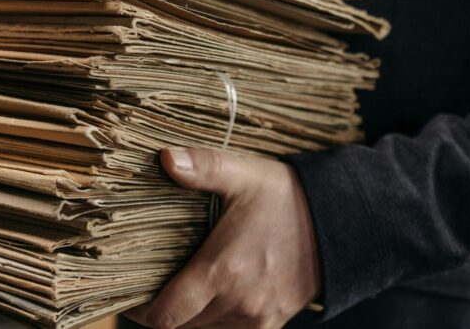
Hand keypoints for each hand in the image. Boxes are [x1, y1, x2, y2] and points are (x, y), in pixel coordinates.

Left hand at [124, 147, 320, 328]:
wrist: (340, 221)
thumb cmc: (286, 197)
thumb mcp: (243, 174)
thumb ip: (203, 167)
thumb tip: (165, 158)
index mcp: (222, 270)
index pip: (165, 315)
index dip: (141, 312)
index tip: (129, 296)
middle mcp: (238, 302)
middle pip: (181, 326)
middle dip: (163, 311)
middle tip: (152, 285)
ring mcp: (257, 318)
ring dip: (189, 318)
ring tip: (179, 291)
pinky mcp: (272, 324)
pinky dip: (214, 324)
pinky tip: (210, 301)